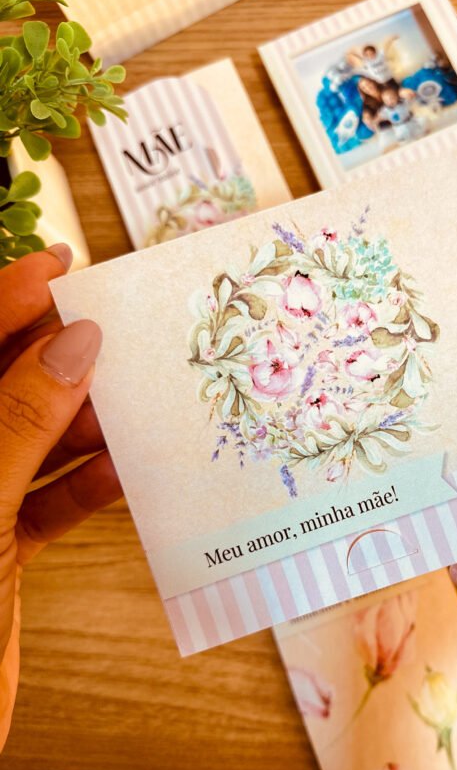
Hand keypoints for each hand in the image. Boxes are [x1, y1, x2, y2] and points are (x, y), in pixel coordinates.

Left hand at [0, 245, 121, 746]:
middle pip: (1, 388)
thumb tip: (72, 348)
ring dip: (83, 425)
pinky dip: (88, 488)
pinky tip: (123, 472)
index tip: (60, 266)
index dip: (7, 297)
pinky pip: (48, 502)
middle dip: (56, 357)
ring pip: (30, 443)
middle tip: (113, 329)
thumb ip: (16, 423)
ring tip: (131, 399)